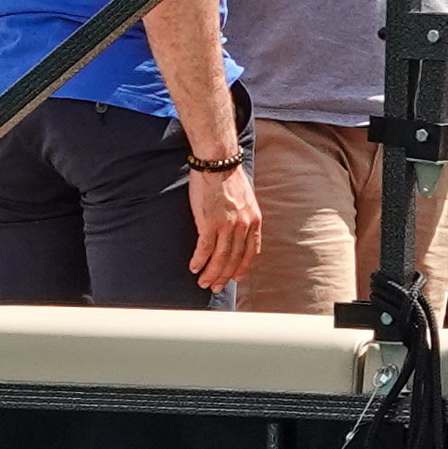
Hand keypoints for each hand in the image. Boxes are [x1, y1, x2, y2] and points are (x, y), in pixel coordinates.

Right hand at [185, 156, 259, 290]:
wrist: (218, 161)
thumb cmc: (229, 176)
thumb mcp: (246, 199)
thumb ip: (244, 216)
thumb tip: (239, 227)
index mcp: (254, 220)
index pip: (251, 251)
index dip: (242, 267)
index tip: (236, 277)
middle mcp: (243, 226)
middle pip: (234, 259)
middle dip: (224, 276)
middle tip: (215, 287)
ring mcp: (227, 226)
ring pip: (220, 258)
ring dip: (210, 273)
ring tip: (203, 282)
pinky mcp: (209, 223)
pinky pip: (204, 249)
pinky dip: (199, 261)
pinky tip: (193, 268)